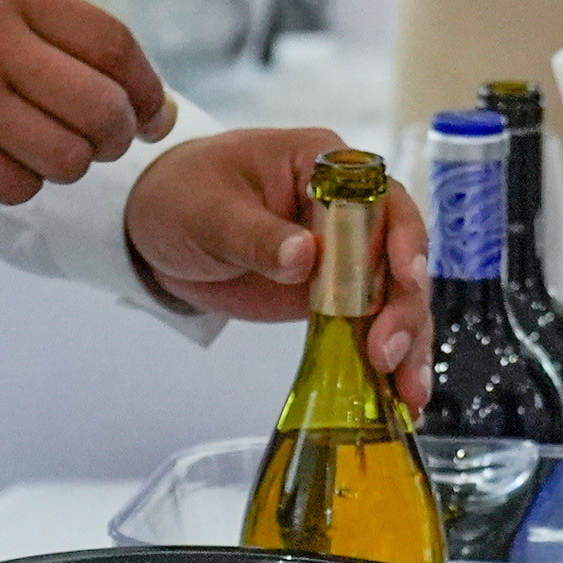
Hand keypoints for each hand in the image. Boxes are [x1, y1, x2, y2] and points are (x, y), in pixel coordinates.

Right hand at [0, 0, 174, 205]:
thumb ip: (34, 9)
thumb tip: (106, 60)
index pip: (111, 44)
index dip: (148, 85)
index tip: (156, 109)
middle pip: (101, 108)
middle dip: (122, 135)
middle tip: (113, 139)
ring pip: (64, 157)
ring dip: (75, 164)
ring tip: (59, 151)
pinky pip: (14, 185)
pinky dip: (27, 183)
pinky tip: (11, 163)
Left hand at [124, 127, 434, 407]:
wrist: (153, 227)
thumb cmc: (183, 196)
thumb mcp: (210, 211)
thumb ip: (257, 235)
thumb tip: (305, 257)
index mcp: (325, 166)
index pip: (383, 197)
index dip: (403, 238)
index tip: (404, 279)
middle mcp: (349, 209)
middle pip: (400, 255)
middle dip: (404, 306)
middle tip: (385, 352)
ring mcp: (344, 255)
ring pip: (395, 297)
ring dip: (408, 342)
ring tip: (407, 392)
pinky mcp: (333, 297)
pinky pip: (369, 325)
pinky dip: (386, 361)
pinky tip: (397, 396)